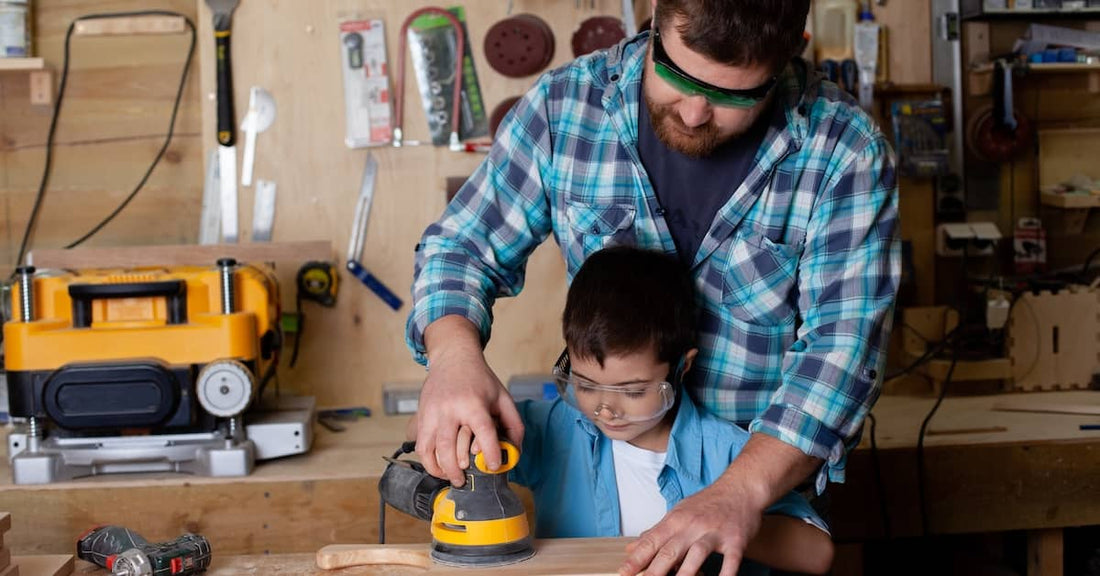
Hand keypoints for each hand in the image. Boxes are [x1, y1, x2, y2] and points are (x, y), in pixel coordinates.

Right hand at [415, 318, 523, 485]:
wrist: (453, 358)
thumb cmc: (480, 380)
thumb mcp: (503, 397)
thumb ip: (513, 424)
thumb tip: (515, 451)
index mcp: (473, 403)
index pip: (483, 431)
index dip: (489, 452)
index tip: (493, 467)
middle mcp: (450, 409)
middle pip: (448, 447)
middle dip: (454, 470)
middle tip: (463, 482)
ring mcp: (432, 412)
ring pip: (428, 448)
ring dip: (437, 469)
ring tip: (449, 477)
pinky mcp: (421, 415)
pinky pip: (419, 443)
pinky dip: (426, 459)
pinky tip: (437, 465)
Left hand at [620, 476, 765, 575]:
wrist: (740, 488)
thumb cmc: (708, 503)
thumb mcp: (678, 513)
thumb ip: (656, 532)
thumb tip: (632, 549)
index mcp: (675, 520)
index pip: (651, 542)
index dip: (636, 559)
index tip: (623, 572)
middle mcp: (692, 526)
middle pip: (669, 551)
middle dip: (654, 571)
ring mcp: (714, 533)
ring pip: (696, 555)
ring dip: (685, 574)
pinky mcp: (735, 540)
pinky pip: (730, 560)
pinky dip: (725, 574)